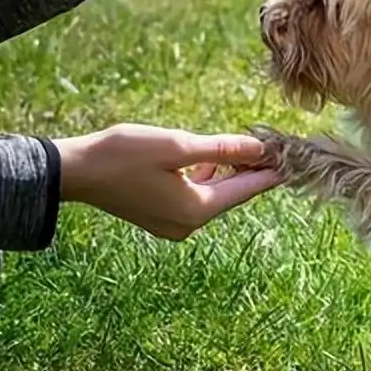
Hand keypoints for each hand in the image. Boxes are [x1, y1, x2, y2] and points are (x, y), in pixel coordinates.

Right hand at [53, 124, 282, 239]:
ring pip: (213, 196)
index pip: (246, 190)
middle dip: (251, 171)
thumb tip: (259, 150)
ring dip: (228, 174)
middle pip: (232, 195)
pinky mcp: (159, 217)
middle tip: (273, 147)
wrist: (75, 172)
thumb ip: (221, 149)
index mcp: (196, 210)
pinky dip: (206, 180)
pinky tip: (210, 161)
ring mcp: (173, 225)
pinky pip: (195, 198)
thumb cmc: (124, 154)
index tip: (294, 158)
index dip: (270, 172)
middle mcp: (188, 225)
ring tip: (247, 149)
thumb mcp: (177, 146)